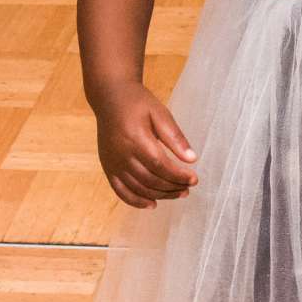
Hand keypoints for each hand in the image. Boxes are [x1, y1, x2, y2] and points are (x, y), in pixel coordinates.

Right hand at [94, 83, 199, 208]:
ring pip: (138, 188)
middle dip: (172, 187)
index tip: (194, 179)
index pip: (160, 165)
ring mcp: (112, 163)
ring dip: (160, 195)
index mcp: (135, 139)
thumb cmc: (138, 103)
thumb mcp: (160, 113)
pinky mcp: (107, 167)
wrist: (110, 97)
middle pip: (150, 179)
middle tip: (188, 188)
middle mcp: (121, 154)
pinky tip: (152, 204)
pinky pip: (120, 190)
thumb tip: (192, 159)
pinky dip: (136, 201)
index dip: (178, 176)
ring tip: (178, 194)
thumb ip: (175, 137)